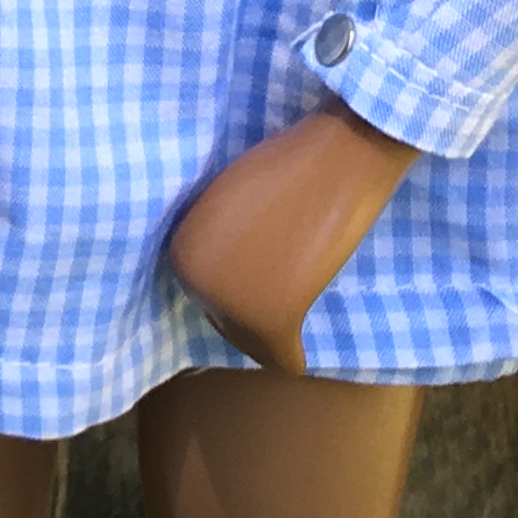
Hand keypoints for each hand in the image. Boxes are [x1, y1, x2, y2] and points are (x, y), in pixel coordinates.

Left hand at [165, 106, 418, 375]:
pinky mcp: (271, 317)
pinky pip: (280, 358)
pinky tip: (299, 359)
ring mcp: (228, 301)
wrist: (335, 158)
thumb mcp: (232, 205)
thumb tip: (234, 277)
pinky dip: (291, 360)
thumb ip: (222, 244)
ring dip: (273, 334)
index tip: (266, 280)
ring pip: (253, 341)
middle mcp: (194, 278)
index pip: (205, 294)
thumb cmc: (290, 169)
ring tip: (297, 307)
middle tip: (289, 293)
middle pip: (228, 321)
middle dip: (256, 312)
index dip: (239, 289)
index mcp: (181, 249)